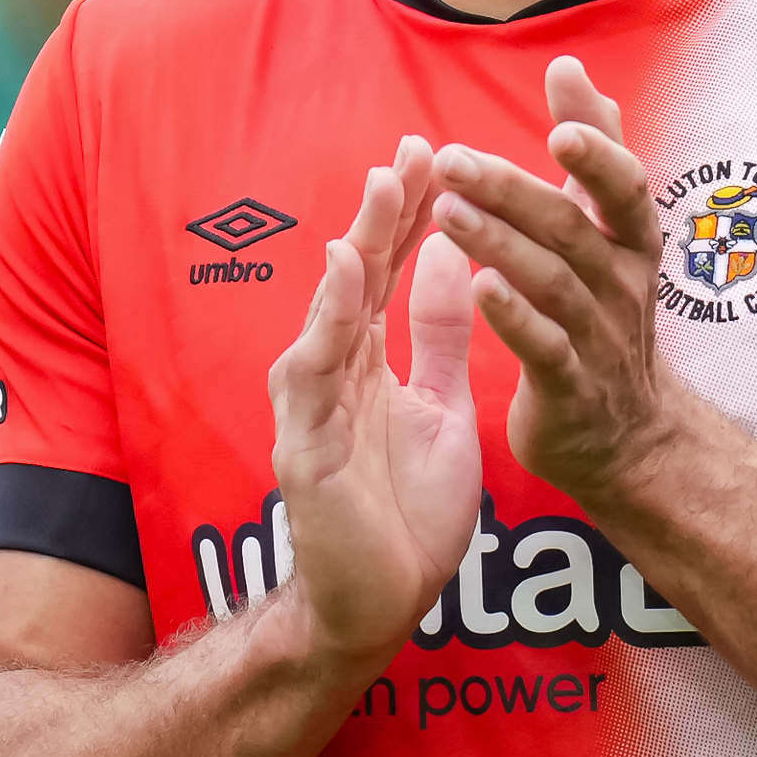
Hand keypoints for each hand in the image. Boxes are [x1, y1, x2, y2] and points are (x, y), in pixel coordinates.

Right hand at [266, 137, 482, 661]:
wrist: (380, 605)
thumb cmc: (407, 512)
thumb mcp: (442, 406)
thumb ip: (440, 336)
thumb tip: (452, 255)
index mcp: (368, 363)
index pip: (389, 274)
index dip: (409, 216)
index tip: (434, 155)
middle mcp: (334, 374)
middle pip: (357, 280)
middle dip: (383, 215)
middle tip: (409, 151)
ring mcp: (313, 408)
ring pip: (330, 315)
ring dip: (354, 252)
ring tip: (380, 193)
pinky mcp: (305, 448)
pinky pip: (313, 376)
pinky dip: (326, 323)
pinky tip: (341, 278)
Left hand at [433, 57, 680, 500]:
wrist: (628, 434)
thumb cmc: (606, 312)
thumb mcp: (610, 229)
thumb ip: (593, 147)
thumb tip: (570, 66)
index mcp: (629, 241)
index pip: (623, 188)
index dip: (598, 156)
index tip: (562, 124)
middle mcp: (619, 283)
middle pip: (568, 228)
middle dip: (513, 191)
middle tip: (453, 159)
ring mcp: (597, 337)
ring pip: (552, 283)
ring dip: (500, 245)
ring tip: (448, 212)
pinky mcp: (569, 387)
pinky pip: (544, 348)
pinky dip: (515, 318)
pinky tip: (479, 288)